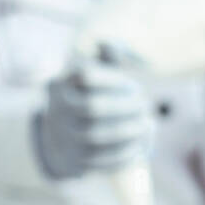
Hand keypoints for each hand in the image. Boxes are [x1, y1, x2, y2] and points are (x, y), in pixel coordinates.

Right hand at [33, 61, 150, 178]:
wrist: (59, 139)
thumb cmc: (83, 98)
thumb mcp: (90, 76)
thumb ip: (104, 59)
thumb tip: (109, 43)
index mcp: (59, 86)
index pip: (86, 75)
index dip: (112, 79)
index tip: (133, 84)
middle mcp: (56, 112)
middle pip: (92, 107)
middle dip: (124, 107)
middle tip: (145, 105)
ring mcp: (63, 138)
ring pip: (97, 137)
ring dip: (129, 133)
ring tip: (149, 126)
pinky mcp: (73, 162)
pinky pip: (100, 161)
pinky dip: (124, 156)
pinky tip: (141, 149)